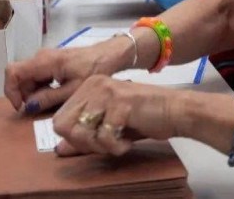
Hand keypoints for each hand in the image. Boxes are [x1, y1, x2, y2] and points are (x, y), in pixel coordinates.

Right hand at [4, 42, 129, 113]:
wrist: (109, 56)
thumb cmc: (94, 70)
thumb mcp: (72, 89)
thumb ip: (48, 98)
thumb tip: (28, 106)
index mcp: (44, 61)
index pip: (12, 72)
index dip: (11, 91)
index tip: (22, 107)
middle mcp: (40, 56)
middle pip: (19, 77)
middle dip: (25, 95)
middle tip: (43, 106)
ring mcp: (45, 58)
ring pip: (27, 77)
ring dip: (34, 92)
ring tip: (54, 100)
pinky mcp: (50, 61)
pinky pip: (37, 75)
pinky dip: (41, 87)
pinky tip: (57, 93)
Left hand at [52, 75, 181, 156]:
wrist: (174, 110)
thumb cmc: (143, 118)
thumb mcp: (108, 126)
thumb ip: (85, 136)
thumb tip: (59, 149)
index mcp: (88, 86)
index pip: (59, 119)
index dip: (73, 139)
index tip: (95, 141)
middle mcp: (93, 84)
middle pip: (64, 126)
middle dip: (84, 143)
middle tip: (106, 143)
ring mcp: (106, 92)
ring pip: (81, 132)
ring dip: (100, 146)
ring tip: (118, 141)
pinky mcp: (120, 102)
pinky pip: (104, 136)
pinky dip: (117, 146)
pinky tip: (128, 141)